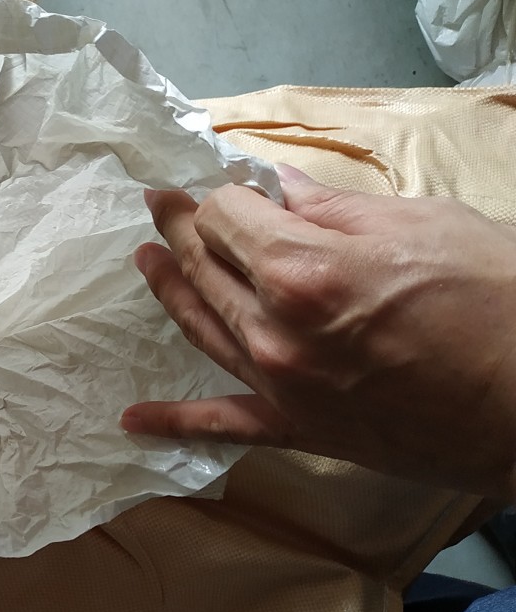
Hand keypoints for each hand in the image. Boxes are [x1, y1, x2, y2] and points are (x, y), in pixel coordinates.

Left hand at [122, 165, 515, 500]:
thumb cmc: (500, 302)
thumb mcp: (424, 225)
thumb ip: (336, 209)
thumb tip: (281, 187)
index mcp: (302, 270)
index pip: (226, 217)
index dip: (220, 194)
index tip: (219, 182)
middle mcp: (274, 330)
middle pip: (205, 267)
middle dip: (181, 229)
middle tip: (161, 205)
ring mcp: (279, 385)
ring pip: (202, 328)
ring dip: (169, 289)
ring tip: (145, 259)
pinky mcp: (297, 428)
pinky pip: (221, 426)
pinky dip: (174, 423)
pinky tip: (132, 420)